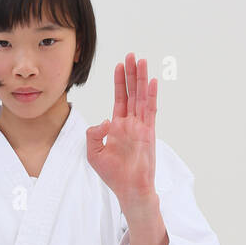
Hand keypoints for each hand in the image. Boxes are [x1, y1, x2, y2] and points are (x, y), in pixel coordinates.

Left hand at [85, 53, 157, 211]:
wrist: (129, 189)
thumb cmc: (113, 175)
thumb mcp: (93, 153)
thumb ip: (93, 134)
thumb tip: (106, 120)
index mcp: (117, 126)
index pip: (119, 98)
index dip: (119, 82)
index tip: (119, 65)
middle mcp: (130, 123)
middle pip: (131, 92)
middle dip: (131, 74)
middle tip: (132, 55)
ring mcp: (140, 127)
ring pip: (141, 97)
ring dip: (141, 79)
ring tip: (142, 61)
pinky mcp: (149, 133)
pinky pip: (150, 110)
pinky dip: (151, 96)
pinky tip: (152, 82)